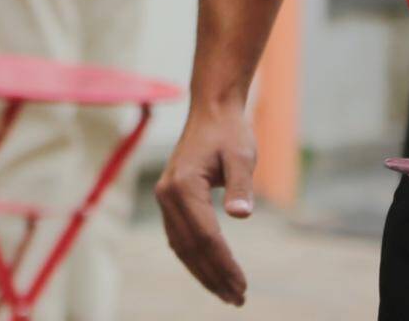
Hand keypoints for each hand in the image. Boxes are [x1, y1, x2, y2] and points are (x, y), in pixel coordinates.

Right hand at [155, 102, 255, 304]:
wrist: (211, 110)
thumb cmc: (229, 132)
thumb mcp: (241, 155)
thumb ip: (240, 185)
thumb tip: (241, 214)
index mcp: (182, 185)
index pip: (205, 236)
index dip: (224, 264)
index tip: (243, 285)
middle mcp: (167, 194)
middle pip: (190, 247)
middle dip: (214, 276)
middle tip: (238, 299)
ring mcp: (165, 198)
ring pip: (181, 246)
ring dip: (203, 272)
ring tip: (227, 293)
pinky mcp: (169, 199)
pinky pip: (179, 237)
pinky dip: (194, 258)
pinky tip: (209, 272)